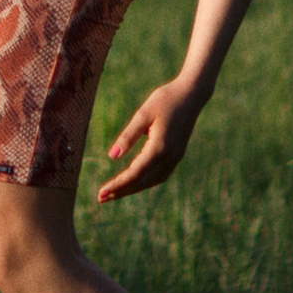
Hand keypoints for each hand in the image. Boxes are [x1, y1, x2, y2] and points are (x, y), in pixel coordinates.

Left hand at [96, 76, 204, 202]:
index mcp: (159, 148)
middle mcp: (169, 157)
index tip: (100, 193)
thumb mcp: (143, 114)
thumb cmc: (165, 99)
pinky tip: (134, 181)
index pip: (134, 174)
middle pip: (142, 181)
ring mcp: (175, 158)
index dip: (117, 185)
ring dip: (133, 189)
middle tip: (101, 198)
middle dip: (121, 191)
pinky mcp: (176, 155)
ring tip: (114, 192)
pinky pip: (159, 175)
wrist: (191, 94)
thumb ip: (128, 136)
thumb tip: (112, 157)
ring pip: (151, 181)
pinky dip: (145, 182)